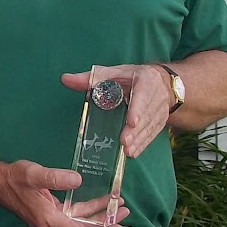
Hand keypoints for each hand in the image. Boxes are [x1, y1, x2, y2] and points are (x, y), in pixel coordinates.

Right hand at [0, 159, 137, 226]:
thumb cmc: (15, 178)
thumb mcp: (34, 174)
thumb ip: (56, 177)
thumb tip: (78, 180)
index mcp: (51, 221)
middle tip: (132, 226)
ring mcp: (53, 222)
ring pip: (83, 224)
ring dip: (102, 218)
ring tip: (122, 208)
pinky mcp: (52, 215)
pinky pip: (76, 217)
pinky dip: (91, 212)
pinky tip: (103, 203)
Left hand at [61, 63, 175, 157]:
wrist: (160, 82)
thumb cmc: (130, 77)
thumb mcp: (113, 73)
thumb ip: (90, 78)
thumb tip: (65, 79)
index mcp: (146, 81)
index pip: (143, 96)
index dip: (138, 110)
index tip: (132, 122)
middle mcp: (156, 96)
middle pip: (146, 116)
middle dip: (135, 131)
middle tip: (124, 142)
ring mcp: (160, 111)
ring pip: (150, 127)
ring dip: (139, 140)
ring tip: (127, 152)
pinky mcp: (160, 122)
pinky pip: (152, 134)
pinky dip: (143, 144)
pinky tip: (132, 153)